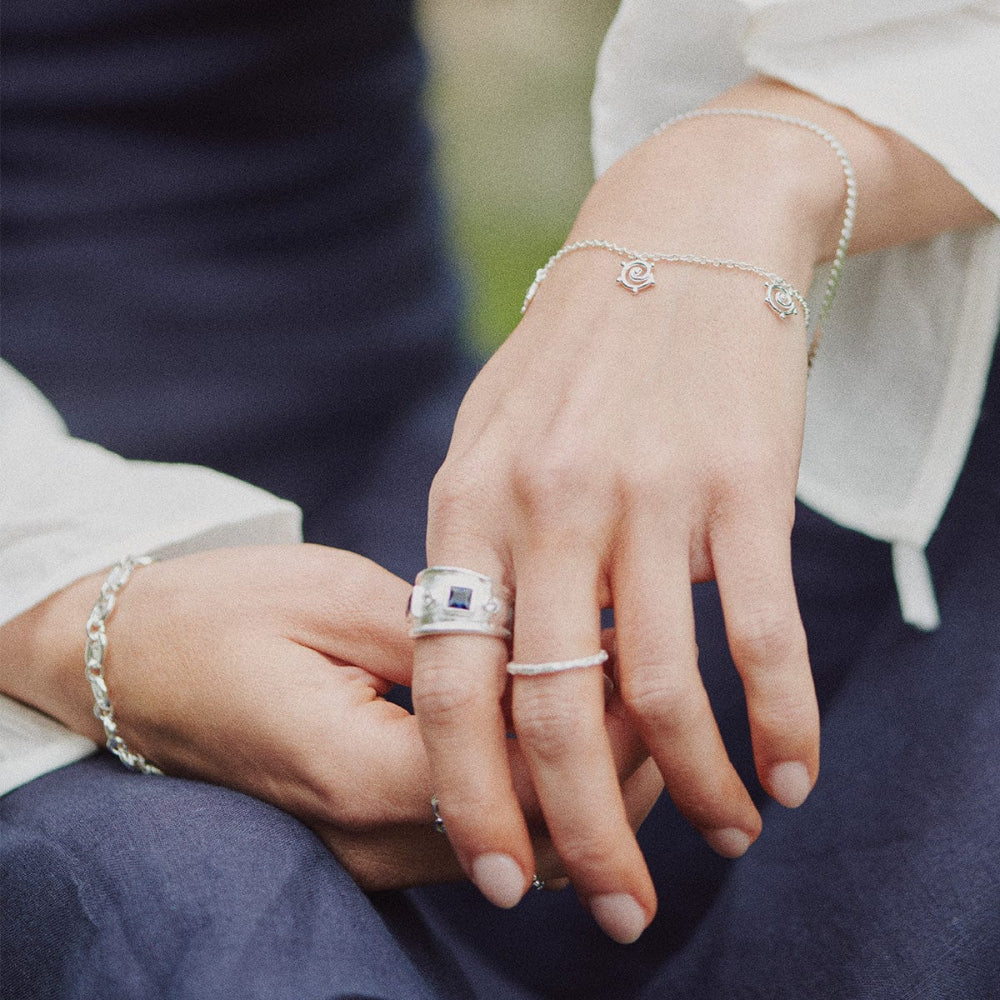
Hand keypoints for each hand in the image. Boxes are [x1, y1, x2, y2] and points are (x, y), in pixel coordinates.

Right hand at [0, 545, 660, 890]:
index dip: (605, 735)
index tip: (658, 667)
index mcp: (360, 768)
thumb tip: (553, 646)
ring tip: (639, 711)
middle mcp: (368, 832)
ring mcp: (364, 844)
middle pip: (532, 833)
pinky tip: (565, 729)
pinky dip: (534, 790)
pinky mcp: (364, 829)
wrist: (133, 657)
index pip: (525, 782)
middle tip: (672, 694)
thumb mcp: (338, 600)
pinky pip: (475, 830)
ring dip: (583, 789)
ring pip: (512, 845)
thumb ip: (447, 640)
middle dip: (615, 775)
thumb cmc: (224, 611)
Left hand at [411, 94, 844, 940]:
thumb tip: (488, 676)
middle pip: (552, 711)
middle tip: (617, 910)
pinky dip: (780, 720)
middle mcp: (548, 507)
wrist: (676, 239)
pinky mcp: (740, 485)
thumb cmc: (576, 359)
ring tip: (724, 841)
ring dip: (697, 791)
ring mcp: (646, 496)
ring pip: (661, 691)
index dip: (471, 796)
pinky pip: (759, 634)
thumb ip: (477, 551)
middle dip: (584, 833)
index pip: (451, 683)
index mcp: (468, 504)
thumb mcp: (490, 439)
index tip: (503, 876)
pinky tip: (790, 773)